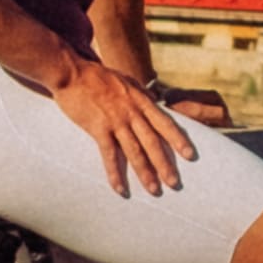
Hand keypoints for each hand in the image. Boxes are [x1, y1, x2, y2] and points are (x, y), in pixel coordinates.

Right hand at [56, 56, 195, 200]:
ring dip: (145, 173)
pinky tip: (121, 189)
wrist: (72, 72)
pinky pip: (110, 156)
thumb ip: (141, 94)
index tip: (191, 154)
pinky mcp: (98, 129)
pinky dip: (115, 174)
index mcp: (141, 100)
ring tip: (154, 190)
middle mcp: (132, 112)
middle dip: (165, 165)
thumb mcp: (126, 81)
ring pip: (135, 151)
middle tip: (175, 184)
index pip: (165, 123)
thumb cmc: (97, 76)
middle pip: (153, 142)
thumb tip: (154, 101)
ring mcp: (116, 121)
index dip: (179, 140)